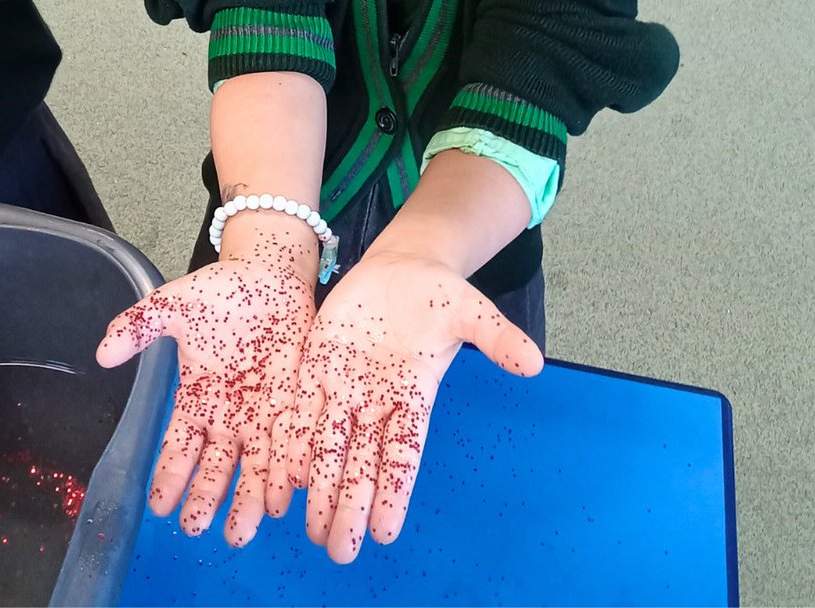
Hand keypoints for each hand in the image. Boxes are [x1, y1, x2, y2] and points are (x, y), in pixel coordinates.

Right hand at [97, 257, 314, 545]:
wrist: (269, 273)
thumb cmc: (219, 291)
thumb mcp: (173, 304)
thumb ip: (139, 326)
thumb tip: (102, 353)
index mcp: (197, 399)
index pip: (179, 446)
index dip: (169, 474)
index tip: (159, 505)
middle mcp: (231, 416)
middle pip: (217, 465)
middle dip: (206, 497)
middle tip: (196, 528)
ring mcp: (265, 412)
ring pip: (256, 464)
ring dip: (249, 497)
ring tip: (241, 530)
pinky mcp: (297, 400)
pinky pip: (293, 439)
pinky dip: (289, 465)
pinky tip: (287, 492)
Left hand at [284, 252, 542, 562]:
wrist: (399, 265)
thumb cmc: (438, 293)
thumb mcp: (469, 309)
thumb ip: (495, 337)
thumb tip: (534, 362)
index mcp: (413, 394)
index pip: (402, 452)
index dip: (393, 490)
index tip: (385, 532)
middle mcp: (376, 400)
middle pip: (361, 460)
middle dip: (350, 503)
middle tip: (339, 550)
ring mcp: (343, 385)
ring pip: (326, 443)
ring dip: (317, 485)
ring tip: (309, 529)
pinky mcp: (316, 364)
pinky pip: (299, 407)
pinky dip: (291, 440)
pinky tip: (281, 474)